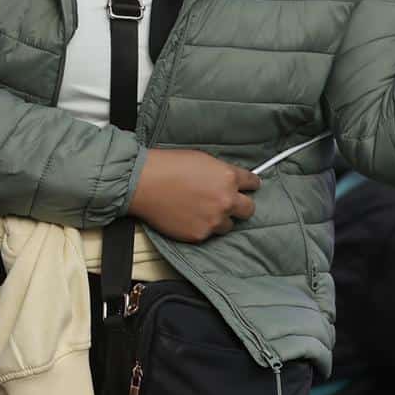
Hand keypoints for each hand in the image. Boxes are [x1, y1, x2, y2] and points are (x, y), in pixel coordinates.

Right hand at [130, 149, 259, 242]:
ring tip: (201, 210)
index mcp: (228, 177)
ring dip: (220, 218)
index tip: (247, 187)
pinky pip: (209, 234)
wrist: (142, 182)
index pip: (253, 183)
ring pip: (229, 224)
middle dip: (240, 204)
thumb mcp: (201, 159)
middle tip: (225, 201)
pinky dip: (201, 226)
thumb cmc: (166, 166)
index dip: (249, 184)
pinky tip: (188, 216)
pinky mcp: (200, 234)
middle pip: (249, 209)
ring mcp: (213, 220)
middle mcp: (225, 200)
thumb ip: (220, 171)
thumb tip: (230, 180)